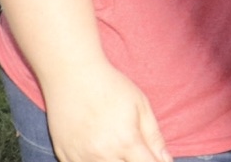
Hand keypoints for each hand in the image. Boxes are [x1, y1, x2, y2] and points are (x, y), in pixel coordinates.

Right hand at [43, 63, 171, 161]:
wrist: (72, 76)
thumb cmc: (111, 87)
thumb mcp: (141, 106)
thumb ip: (154, 137)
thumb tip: (166, 160)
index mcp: (126, 141)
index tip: (155, 158)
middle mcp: (102, 154)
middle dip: (135, 161)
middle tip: (134, 150)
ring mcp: (80, 157)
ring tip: (116, 145)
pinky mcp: (64, 156)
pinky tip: (97, 150)